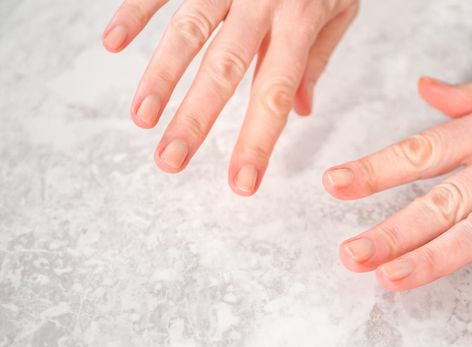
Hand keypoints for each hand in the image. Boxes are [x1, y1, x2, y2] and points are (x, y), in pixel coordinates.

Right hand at [102, 0, 357, 194]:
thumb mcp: (340, 7)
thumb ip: (317, 57)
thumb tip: (302, 112)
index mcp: (301, 19)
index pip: (276, 93)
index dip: (258, 141)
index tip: (241, 184)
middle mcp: (262, 1)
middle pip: (225, 69)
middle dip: (196, 120)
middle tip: (170, 163)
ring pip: (189, 30)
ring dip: (161, 76)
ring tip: (141, 119)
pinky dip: (135, 10)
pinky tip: (112, 42)